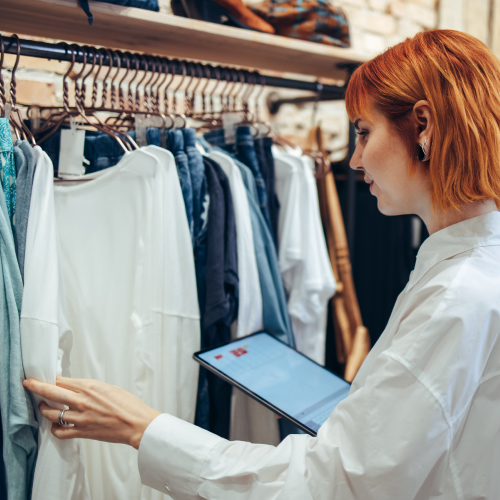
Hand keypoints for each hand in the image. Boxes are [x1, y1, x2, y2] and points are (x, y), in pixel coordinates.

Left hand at [23, 377, 160, 448]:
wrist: (136, 423)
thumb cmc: (128, 405)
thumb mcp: (109, 388)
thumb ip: (91, 388)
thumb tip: (78, 388)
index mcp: (90, 386)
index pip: (62, 381)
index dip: (50, 378)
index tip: (43, 377)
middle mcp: (82, 401)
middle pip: (51, 392)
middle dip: (37, 387)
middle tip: (28, 384)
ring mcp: (80, 417)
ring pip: (51, 413)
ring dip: (44, 409)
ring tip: (43, 407)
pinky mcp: (82, 432)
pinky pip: (60, 432)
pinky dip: (54, 428)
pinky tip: (55, 425)